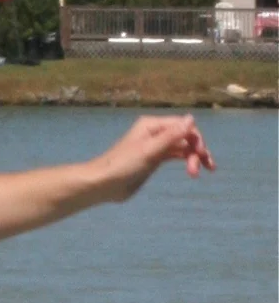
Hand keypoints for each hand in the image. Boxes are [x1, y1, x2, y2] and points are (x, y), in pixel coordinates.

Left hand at [98, 114, 214, 201]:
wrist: (102, 185)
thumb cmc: (123, 165)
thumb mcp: (149, 150)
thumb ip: (171, 136)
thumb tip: (191, 118)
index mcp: (153, 125)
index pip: (183, 126)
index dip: (195, 138)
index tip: (200, 154)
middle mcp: (156, 133)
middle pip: (185, 137)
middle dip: (195, 150)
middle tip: (198, 170)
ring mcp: (155, 147)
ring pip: (182, 147)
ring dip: (193, 157)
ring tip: (197, 173)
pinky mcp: (153, 160)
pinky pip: (175, 156)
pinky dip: (185, 161)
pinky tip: (194, 170)